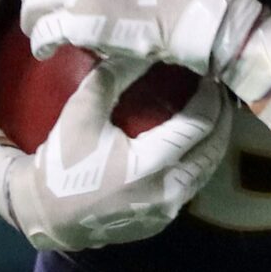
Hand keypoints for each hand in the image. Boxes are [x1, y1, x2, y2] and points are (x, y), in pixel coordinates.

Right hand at [0, 53, 232, 251]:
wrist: (48, 216)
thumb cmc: (64, 163)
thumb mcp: (81, 113)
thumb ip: (112, 78)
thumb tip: (141, 50)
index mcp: (150, 164)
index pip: (199, 124)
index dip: (209, 97)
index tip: (209, 76)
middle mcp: (168, 191)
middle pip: (214, 149)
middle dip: (222, 118)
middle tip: (220, 91)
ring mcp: (168, 211)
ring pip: (207, 171)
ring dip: (215, 141)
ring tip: (213, 114)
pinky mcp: (163, 221)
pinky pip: (193, 186)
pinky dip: (199, 162)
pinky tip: (192, 145)